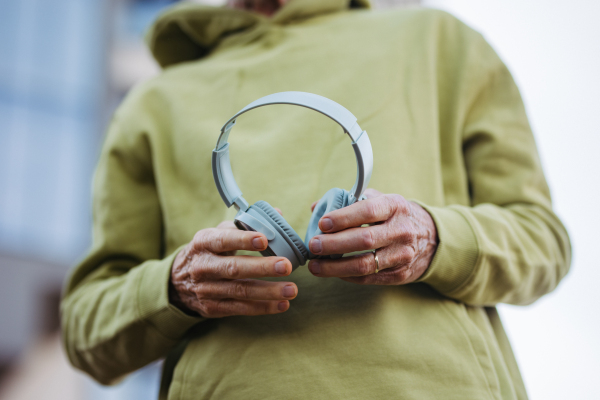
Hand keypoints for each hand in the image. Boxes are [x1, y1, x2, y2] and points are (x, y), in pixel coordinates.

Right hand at [170, 220, 296, 317]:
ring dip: (269, 291)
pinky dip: (263, 307)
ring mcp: (206, 289)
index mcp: (204, 242)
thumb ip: (246, 224)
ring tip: (292, 290)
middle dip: (262, 267)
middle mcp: (202, 266)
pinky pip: (240, 308)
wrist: (179, 281)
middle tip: (287, 266)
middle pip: (234, 268)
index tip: (264, 240)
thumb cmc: (209, 251)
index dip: (243, 240)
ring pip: (240, 291)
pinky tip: (282, 304)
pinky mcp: (212, 308)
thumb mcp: (218, 233)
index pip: (222, 240)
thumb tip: (278, 213)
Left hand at [307, 189, 437, 284]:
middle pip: (364, 240)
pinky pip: (368, 278)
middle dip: (334, 244)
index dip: (343, 217)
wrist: (430, 238)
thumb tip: (317, 207)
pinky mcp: (400, 274)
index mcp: (395, 206)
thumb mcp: (379, 200)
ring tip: (315, 265)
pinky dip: (346, 276)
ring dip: (335, 267)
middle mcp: (401, 230)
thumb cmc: (393, 216)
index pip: (368, 211)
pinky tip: (332, 272)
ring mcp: (403, 254)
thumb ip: (349, 201)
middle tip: (314, 245)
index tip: (322, 223)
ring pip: (364, 264)